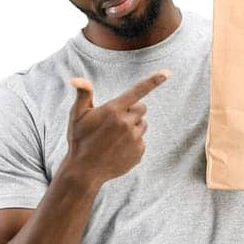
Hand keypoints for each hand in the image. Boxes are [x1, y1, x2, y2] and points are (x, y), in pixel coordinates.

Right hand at [64, 69, 170, 189]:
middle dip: (132, 111)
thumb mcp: (77, 115)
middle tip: (116, 120)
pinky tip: (117, 149)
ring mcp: (134, 138)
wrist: (85, 171)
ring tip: (115, 137)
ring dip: (133, 126)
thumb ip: (83, 94)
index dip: (154, 80)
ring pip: (142, 124)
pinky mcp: (139, 152)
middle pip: (142, 108)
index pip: (137, 91)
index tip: (167, 73)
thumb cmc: (79, 140)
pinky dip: (132, 143)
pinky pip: (141, 141)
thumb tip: (76, 78)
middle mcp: (126, 123)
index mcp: (113, 110)